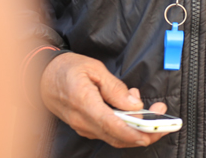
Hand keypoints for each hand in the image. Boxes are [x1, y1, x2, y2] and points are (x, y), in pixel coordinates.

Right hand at [40, 52, 169, 147]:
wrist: (43, 78)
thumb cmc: (67, 69)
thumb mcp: (94, 69)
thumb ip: (115, 88)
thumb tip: (133, 105)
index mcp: (85, 104)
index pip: (112, 126)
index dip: (134, 132)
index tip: (151, 132)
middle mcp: (84, 121)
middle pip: (118, 137)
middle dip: (144, 131)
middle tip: (162, 117)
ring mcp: (83, 127)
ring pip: (115, 137)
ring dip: (136, 127)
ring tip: (149, 106)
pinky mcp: (86, 127)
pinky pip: (109, 132)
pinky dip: (125, 124)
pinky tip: (130, 106)